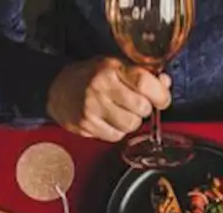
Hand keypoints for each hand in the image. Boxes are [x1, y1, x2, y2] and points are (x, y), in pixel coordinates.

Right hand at [48, 57, 170, 141]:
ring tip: (121, 112)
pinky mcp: (87, 125)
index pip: (144, 83)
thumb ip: (142, 74)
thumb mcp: (115, 66)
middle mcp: (100, 87)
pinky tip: (109, 120)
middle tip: (136, 104)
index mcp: (111, 68)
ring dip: (131, 122)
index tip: (163, 100)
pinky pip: (117, 136)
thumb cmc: (91, 76)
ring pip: (131, 125)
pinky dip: (117, 131)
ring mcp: (92, 108)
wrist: (57, 88)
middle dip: (144, 109)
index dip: (160, 94)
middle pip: (141, 108)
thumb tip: (165, 84)